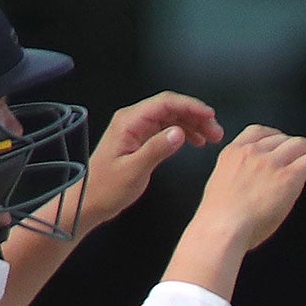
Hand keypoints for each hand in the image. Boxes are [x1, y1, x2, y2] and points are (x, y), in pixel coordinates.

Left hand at [80, 92, 225, 231]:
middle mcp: (133, 121)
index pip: (165, 103)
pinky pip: (167, 129)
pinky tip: (196, 141)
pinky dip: (185, 133)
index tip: (210, 116)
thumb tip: (178, 133)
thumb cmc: (106, 188)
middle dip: (196, 116)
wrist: (90, 201)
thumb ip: (157, 149)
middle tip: (216, 131)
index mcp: (129, 122)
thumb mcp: (134, 170)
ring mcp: (137, 130)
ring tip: (211, 137)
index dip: (191, 106)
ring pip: (172, 118)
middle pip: (171, 108)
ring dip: (194, 124)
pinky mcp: (141, 140)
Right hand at [191, 126, 305, 251]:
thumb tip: (254, 184)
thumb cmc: (219, 219)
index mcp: (233, 153)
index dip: (278, 136)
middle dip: (301, 145)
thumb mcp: (222, 186)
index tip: (286, 143)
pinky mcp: (288, 175)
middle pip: (285, 138)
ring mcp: (270, 162)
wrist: (222, 229)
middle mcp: (253, 152)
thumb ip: (239, 178)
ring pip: (302, 145)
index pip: (259, 132)